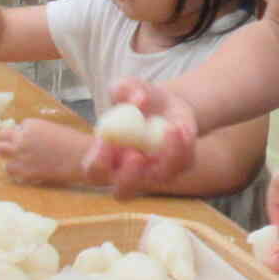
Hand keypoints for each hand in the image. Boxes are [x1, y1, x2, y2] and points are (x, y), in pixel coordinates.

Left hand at [0, 117, 84, 186]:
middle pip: (3, 135)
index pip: (19, 126)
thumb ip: (39, 132)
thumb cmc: (74, 142)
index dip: (25, 133)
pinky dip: (15, 169)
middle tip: (19, 147)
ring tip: (18, 158)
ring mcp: (20, 154)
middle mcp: (22, 137)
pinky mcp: (23, 171)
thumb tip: (33, 139)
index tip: (33, 140)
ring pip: (0, 150)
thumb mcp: (54, 129)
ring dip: (8, 153)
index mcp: (31, 125)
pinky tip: (25, 170)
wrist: (82, 159)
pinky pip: (8, 168)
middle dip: (9, 140)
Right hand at [78, 80, 199, 192]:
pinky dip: (184, 146)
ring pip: (161, 178)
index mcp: (105, 158)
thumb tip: (138, 99)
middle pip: (123, 192)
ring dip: (167, 157)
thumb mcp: (128, 87)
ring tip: (171, 127)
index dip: (98, 161)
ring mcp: (154, 174)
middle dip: (129, 178)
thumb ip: (125, 88)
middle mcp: (127, 173)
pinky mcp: (178, 167)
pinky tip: (182, 126)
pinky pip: (183, 164)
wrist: (165, 104)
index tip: (107, 140)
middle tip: (135, 154)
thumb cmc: (135, 99)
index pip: (94, 171)